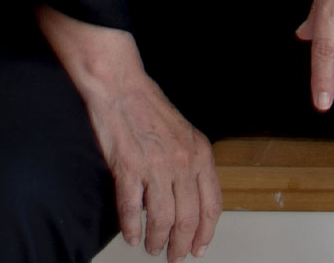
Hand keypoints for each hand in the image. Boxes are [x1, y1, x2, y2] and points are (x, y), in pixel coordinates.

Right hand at [35, 7, 221, 260]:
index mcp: (200, 153)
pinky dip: (132, 228)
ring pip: (162, 220)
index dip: (206, 233)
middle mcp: (182, 162)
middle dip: (181, 244)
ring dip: (156, 240)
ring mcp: (156, 166)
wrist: (121, 87)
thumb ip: (190, 164)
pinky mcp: (129, 168)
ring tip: (152, 246)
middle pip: (189, 219)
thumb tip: (190, 199)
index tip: (199, 248)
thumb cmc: (149, 106)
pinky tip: (132, 235)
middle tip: (173, 255)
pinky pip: (132, 211)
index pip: (211, 205)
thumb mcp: (183, 133)